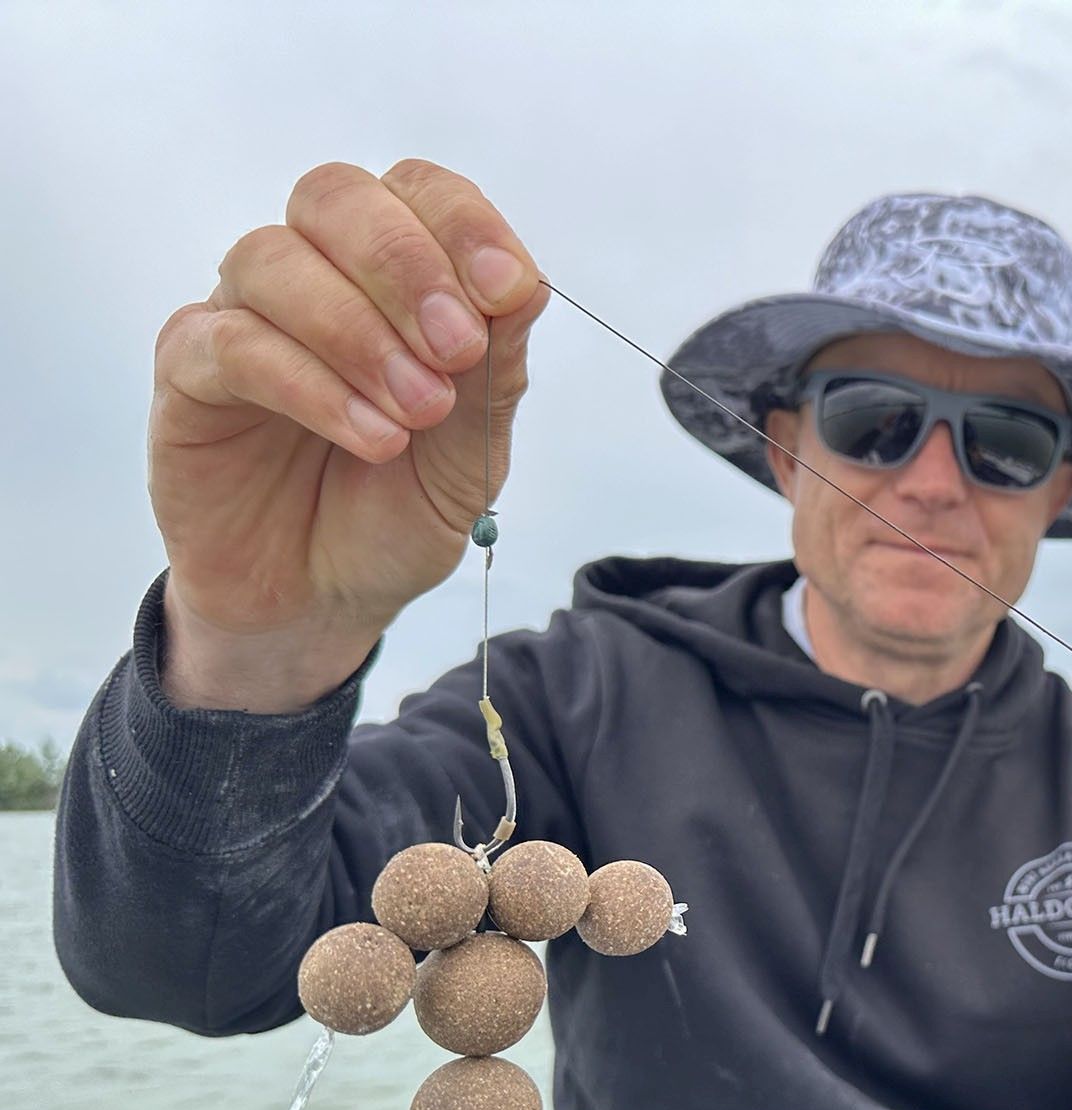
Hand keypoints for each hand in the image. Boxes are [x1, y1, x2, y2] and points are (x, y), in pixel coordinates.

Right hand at [149, 159, 547, 705]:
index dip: (463, 225)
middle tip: (458, 352)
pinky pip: (231, 344)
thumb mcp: (474, 450)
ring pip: (274, 260)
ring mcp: (239, 316)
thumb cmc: (397, 509)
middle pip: (335, 198)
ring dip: (360, 333)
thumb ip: (499, 370)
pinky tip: (371, 439)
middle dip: (407, 267)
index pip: (417, 192)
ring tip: (419, 412)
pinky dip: (311, 386)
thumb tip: (528, 284)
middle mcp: (309, 274)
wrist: (326, 598)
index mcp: (388, 273)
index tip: (508, 291)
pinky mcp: (186, 375)